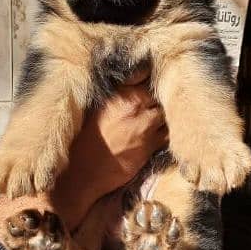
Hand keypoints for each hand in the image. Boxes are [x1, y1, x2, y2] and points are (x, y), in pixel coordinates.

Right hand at [62, 68, 166, 209]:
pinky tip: (160, 134)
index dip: (149, 82)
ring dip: (164, 116)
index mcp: (120, 94)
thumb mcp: (96, 110)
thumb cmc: (84, 140)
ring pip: (167, 114)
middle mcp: (135, 106)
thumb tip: (131, 85)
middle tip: (154, 104)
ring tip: (157, 120)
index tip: (149, 84)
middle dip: (159, 98)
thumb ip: (117, 96)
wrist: (83, 172)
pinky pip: (168, 135)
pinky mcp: (150, 146)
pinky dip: (167, 133)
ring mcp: (145, 126)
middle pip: (160, 95)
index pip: (146, 77)